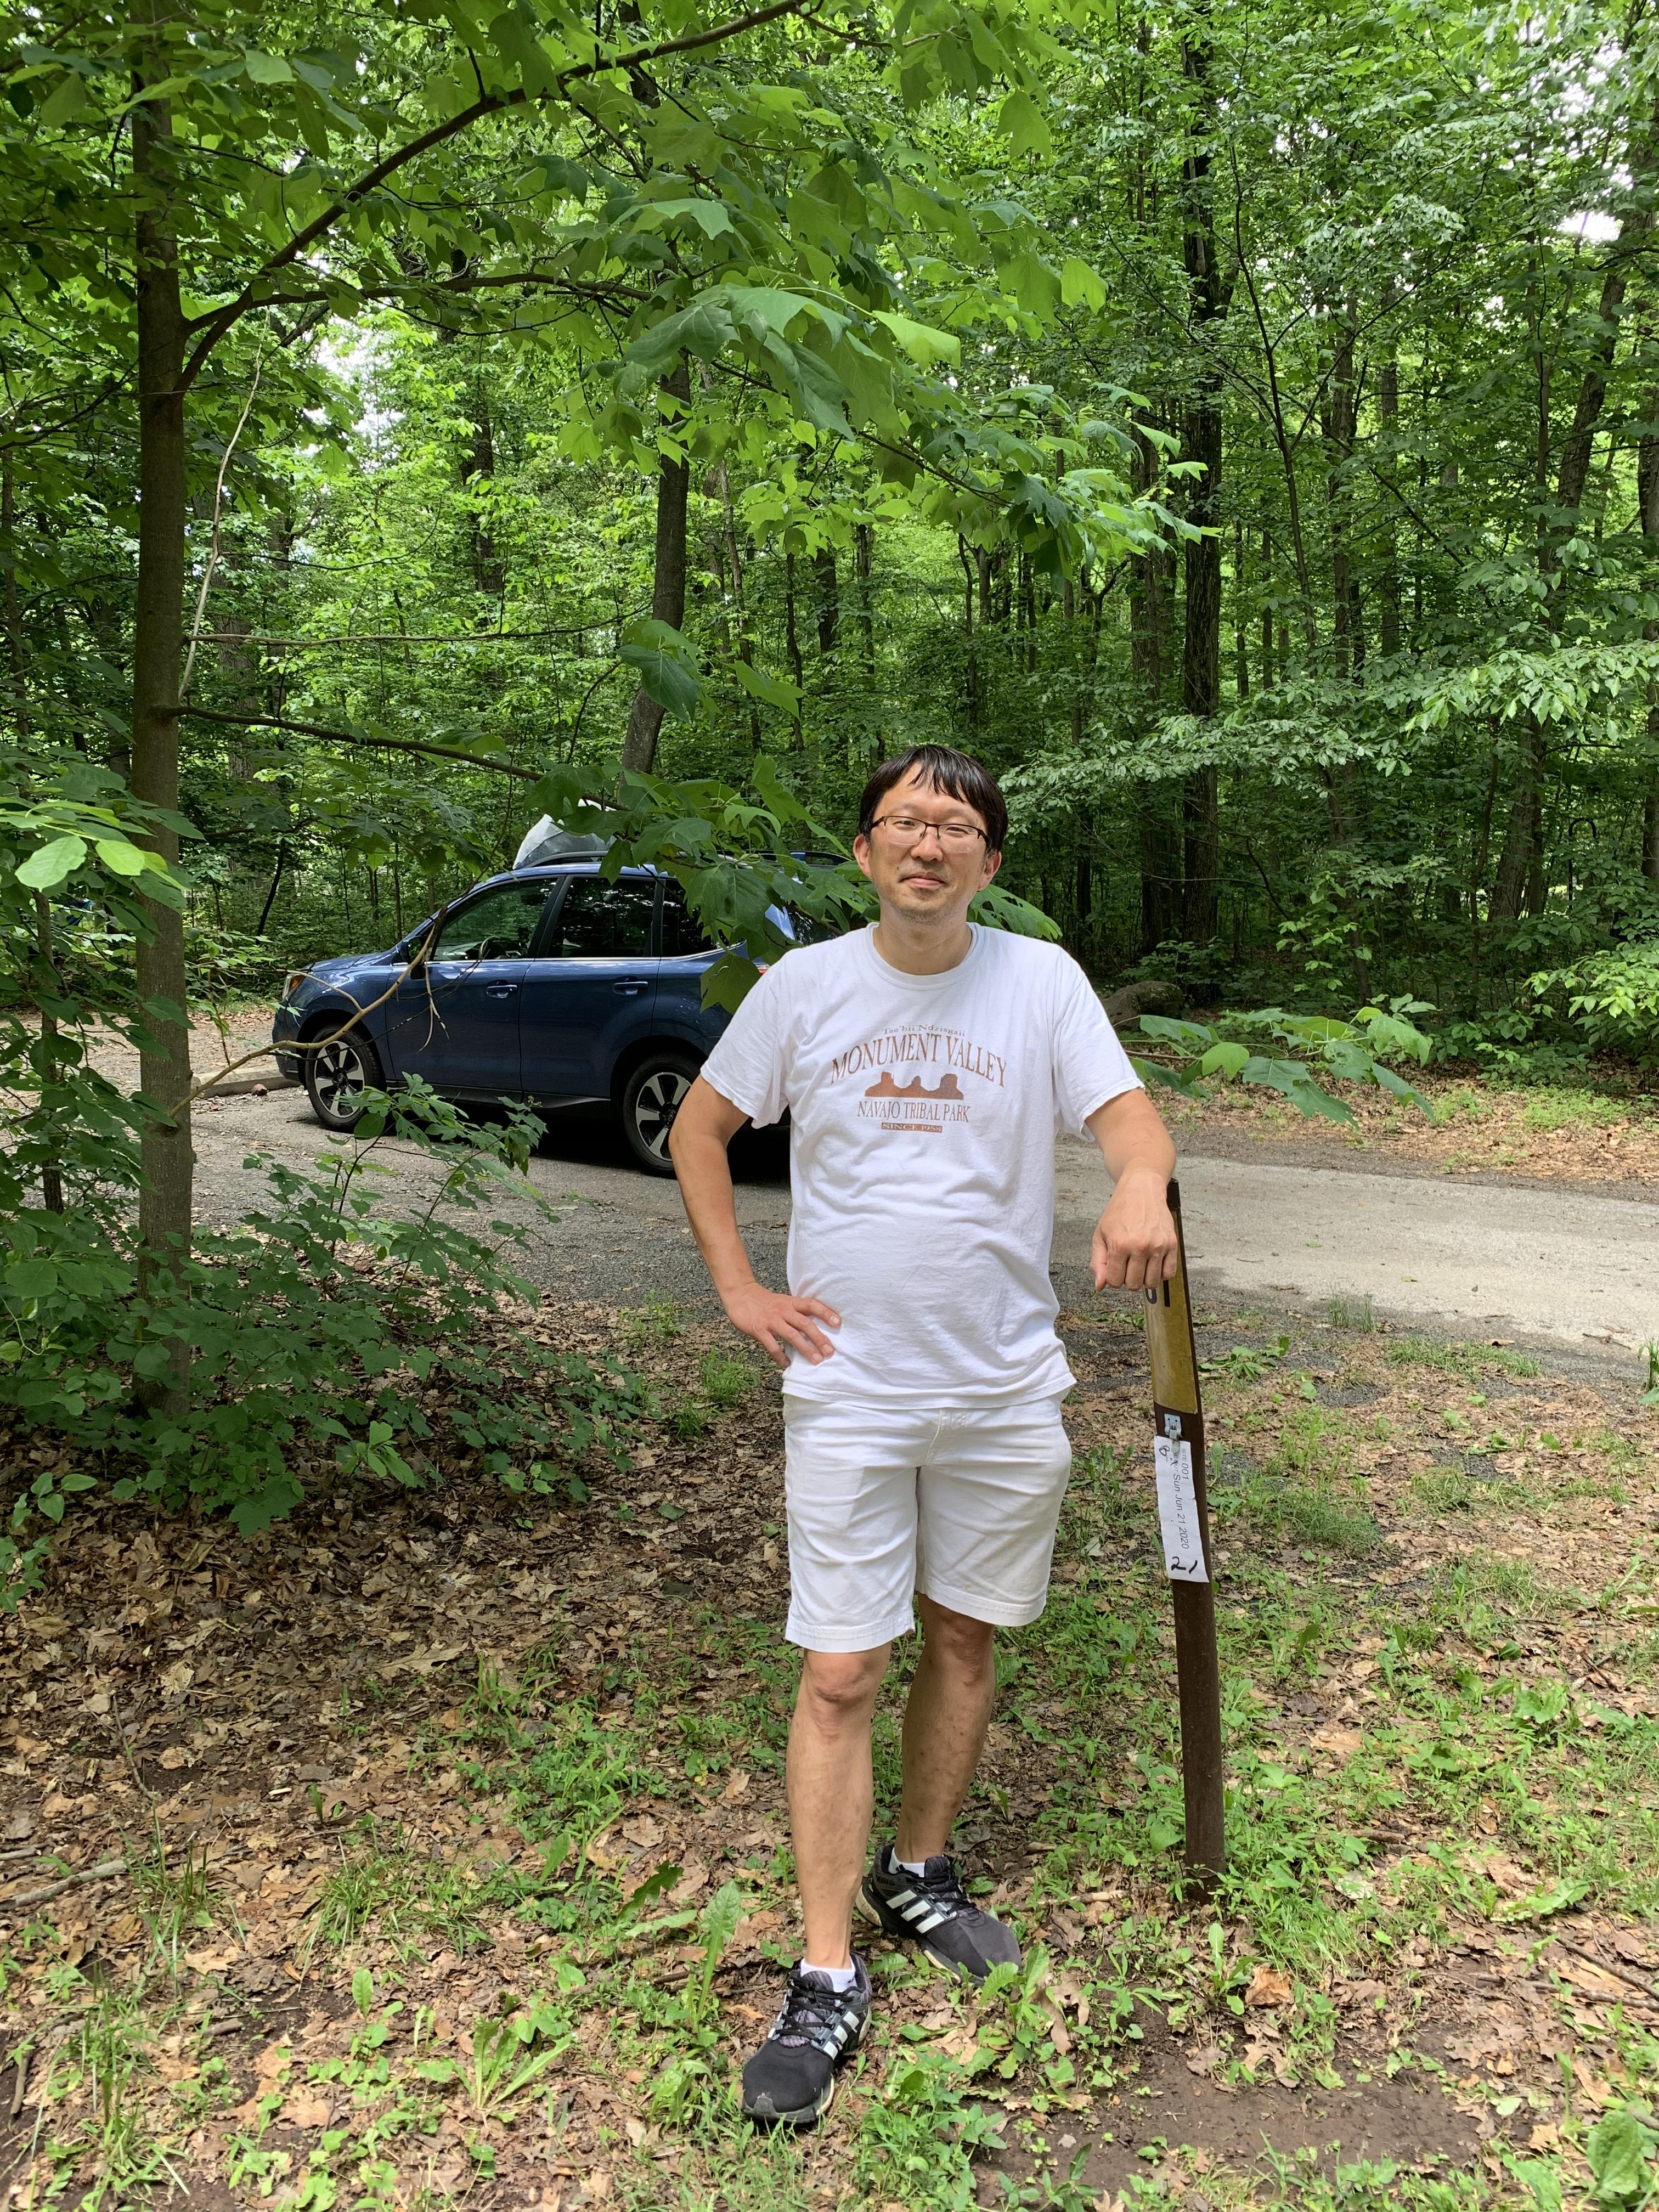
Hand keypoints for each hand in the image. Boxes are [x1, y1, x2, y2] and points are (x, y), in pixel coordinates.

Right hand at [722, 1281, 840, 1368]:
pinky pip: (772, 1346)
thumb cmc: (764, 1301)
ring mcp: (771, 1320)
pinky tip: (787, 1364)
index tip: (838, 1323)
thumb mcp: (782, 1301)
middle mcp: (783, 1310)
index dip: (825, 1313)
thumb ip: (796, 1312)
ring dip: (805, 1349)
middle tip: (830, 1351)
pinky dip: (781, 1356)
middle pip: (805, 1323)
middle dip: (819, 1338)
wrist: (740, 1294)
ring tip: (816, 1360)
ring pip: (792, 1335)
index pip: (812, 1305)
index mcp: (791, 1302)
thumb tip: (813, 1328)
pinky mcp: (759, 1329)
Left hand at [1091, 1166, 1178, 1291]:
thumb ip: (1098, 1262)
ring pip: (1152, 1282)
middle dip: (1127, 1280)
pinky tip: (1153, 1265)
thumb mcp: (1100, 1234)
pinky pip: (1169, 1273)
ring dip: (1144, 1279)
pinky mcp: (1172, 1244)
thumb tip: (1100, 1286)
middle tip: (1127, 1267)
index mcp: (1119, 1245)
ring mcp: (1158, 1246)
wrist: (1141, 1190)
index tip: (1115, 1270)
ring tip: (1140, 1266)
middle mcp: (1140, 1246)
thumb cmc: (1119, 1211)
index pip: (1115, 1281)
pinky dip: (1161, 1274)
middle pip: (1134, 1285)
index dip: (1112, 1279)